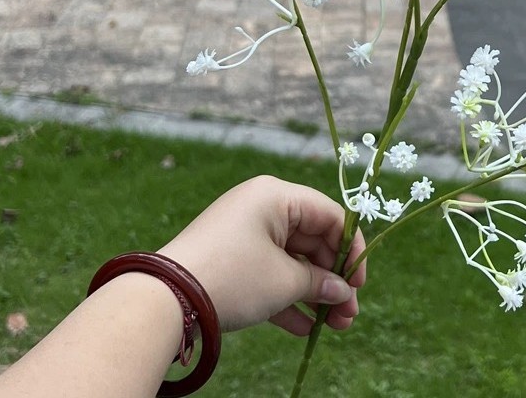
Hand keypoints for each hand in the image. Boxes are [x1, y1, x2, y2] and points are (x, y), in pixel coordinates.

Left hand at [159, 175, 365, 335]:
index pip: (330, 215)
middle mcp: (262, 207)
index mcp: (277, 196)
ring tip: (334, 328)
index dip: (350, 249)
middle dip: (333, 279)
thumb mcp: (284, 281)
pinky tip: (306, 328)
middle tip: (348, 314)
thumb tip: (343, 293)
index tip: (360, 284)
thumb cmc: (234, 277)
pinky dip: (287, 298)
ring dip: (314, 294)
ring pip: (292, 261)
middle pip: (312, 240)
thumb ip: (320, 283)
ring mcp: (245, 234)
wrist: (165, 299)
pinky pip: (269, 274)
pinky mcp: (231, 259)